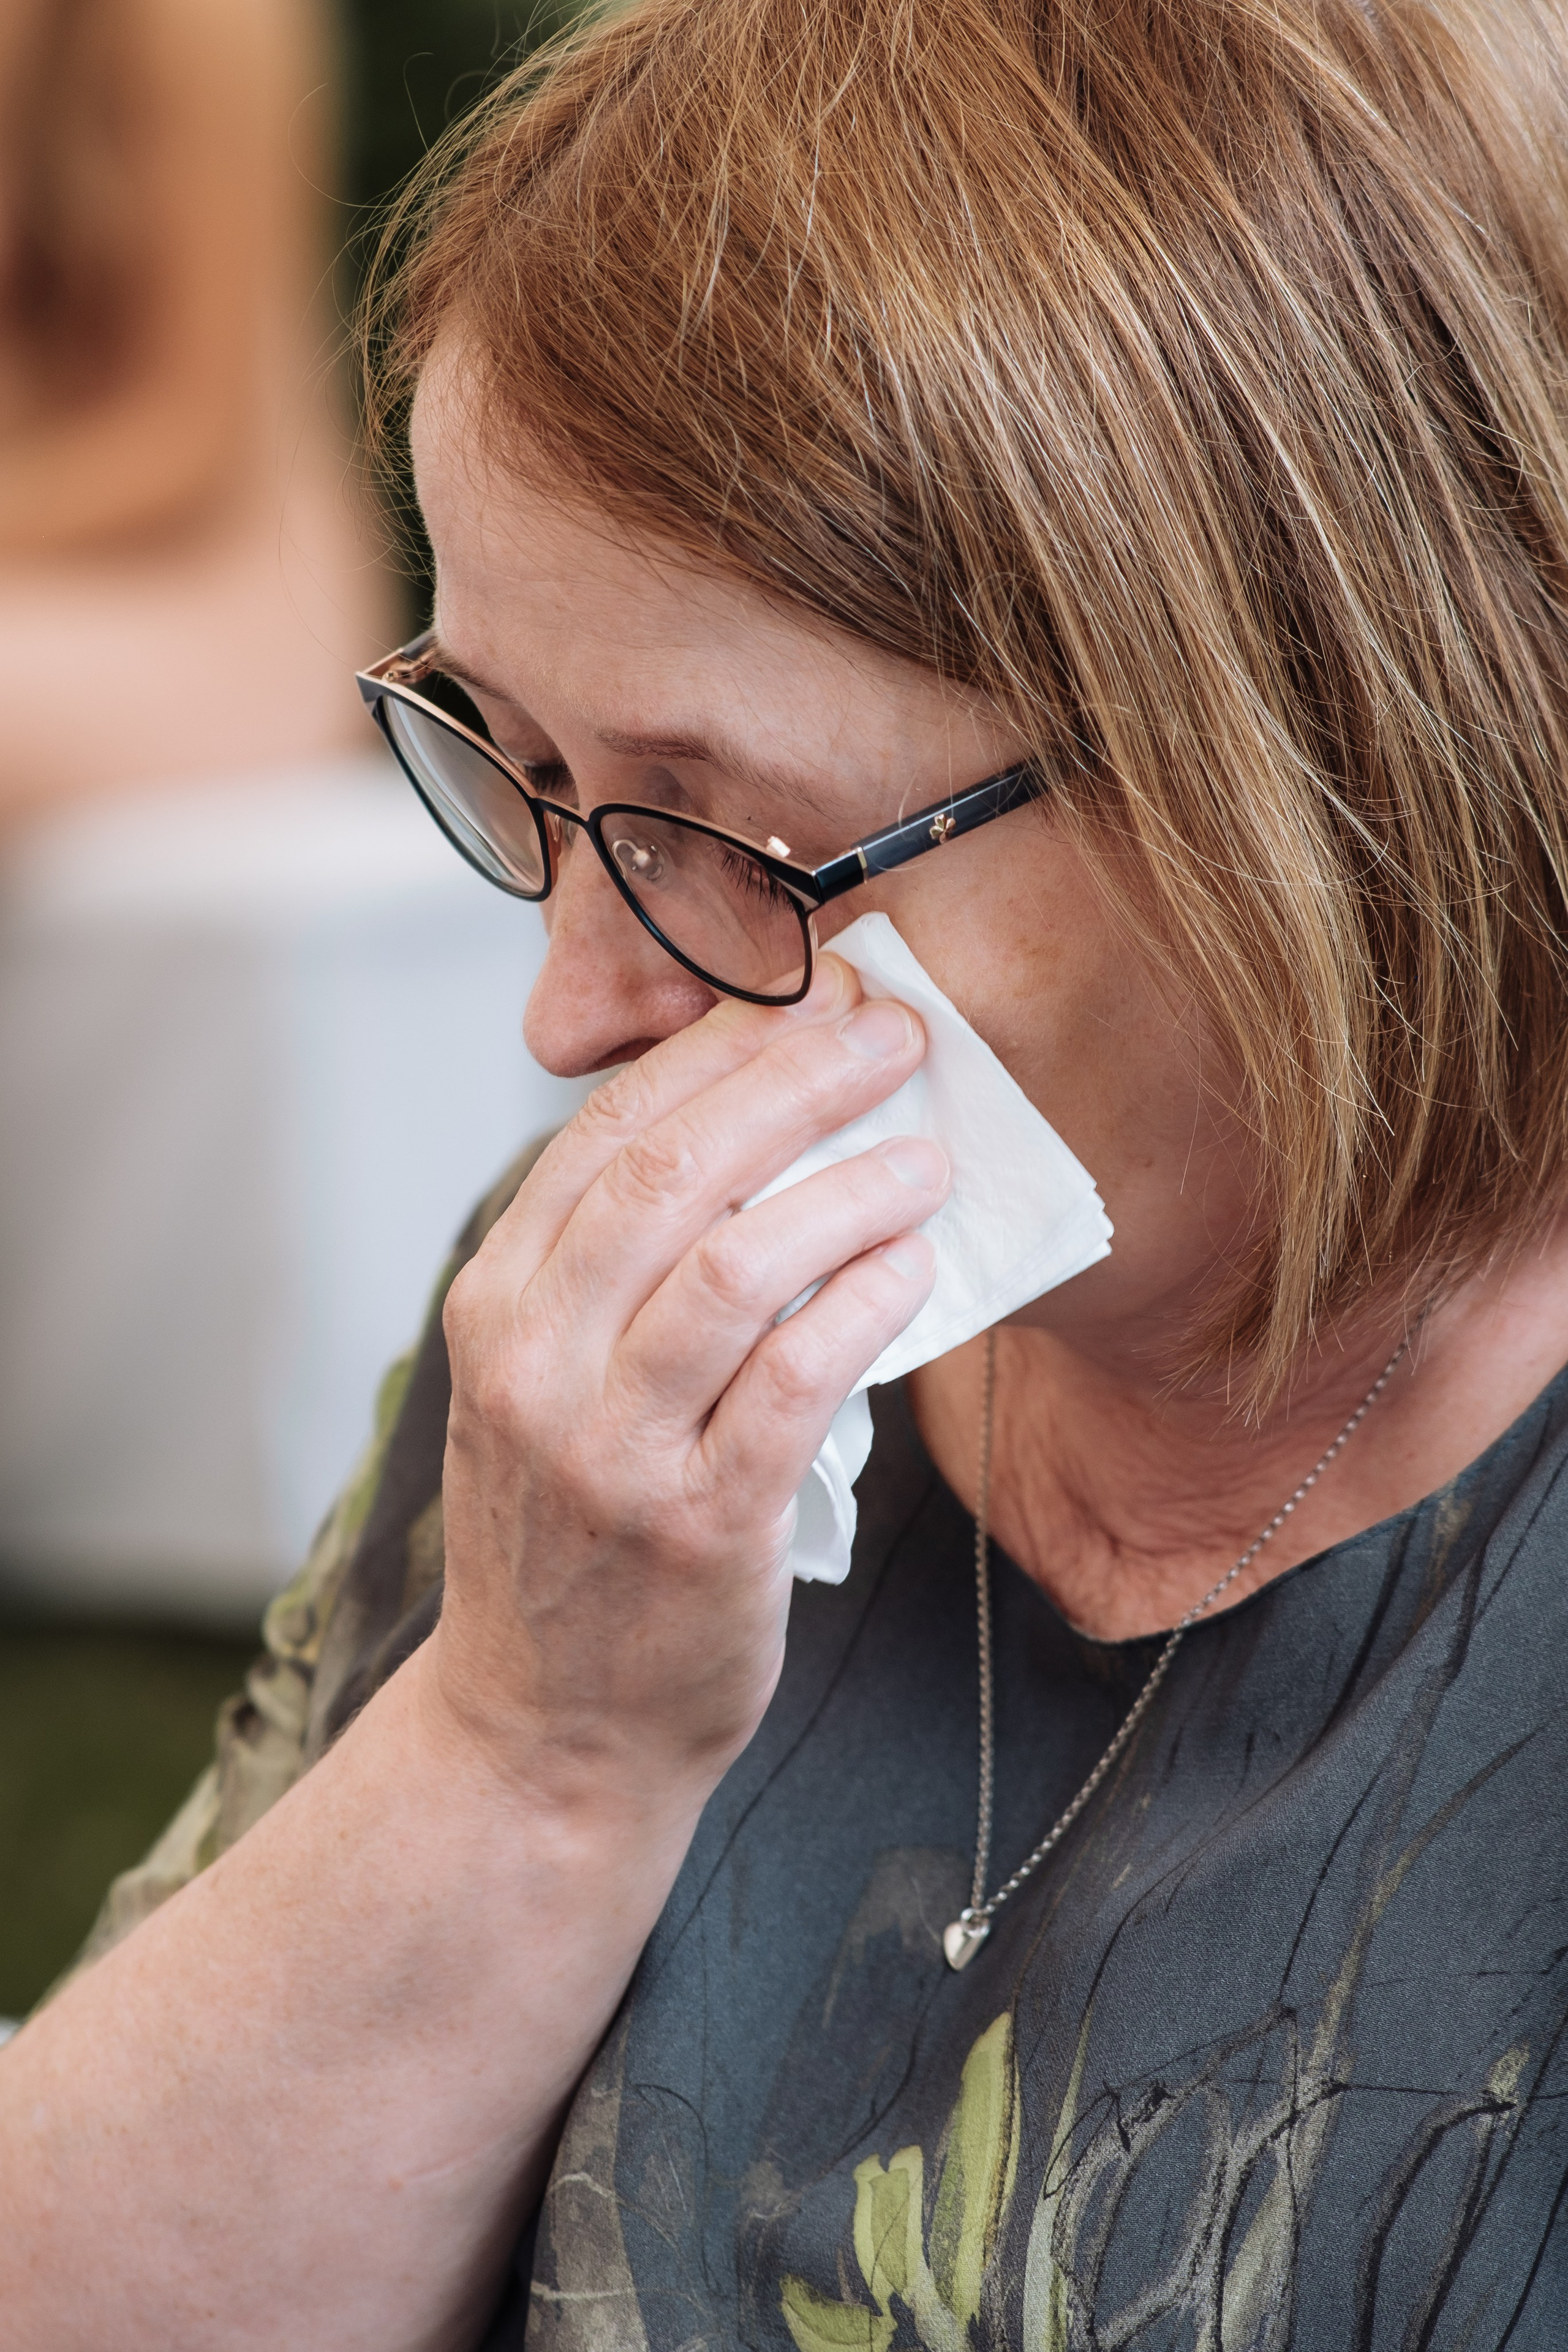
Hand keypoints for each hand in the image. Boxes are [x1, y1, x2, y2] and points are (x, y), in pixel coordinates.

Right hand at [428, 953, 949, 1804]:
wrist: (544, 1733)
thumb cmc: (568, 1539)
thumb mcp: (540, 1387)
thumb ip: (608, 1272)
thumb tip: (747, 1132)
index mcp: (496, 1306)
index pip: (606, 1133)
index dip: (717, 1050)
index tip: (809, 998)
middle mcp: (537, 1363)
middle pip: (674, 1173)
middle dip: (794, 1082)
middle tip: (891, 1033)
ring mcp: (613, 1448)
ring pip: (740, 1264)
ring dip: (849, 1189)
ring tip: (926, 1157)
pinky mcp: (701, 1524)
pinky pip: (801, 1379)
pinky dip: (867, 1303)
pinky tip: (916, 1263)